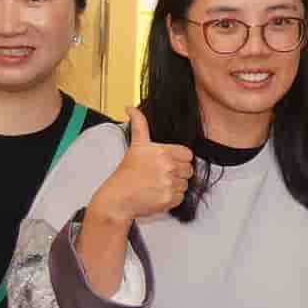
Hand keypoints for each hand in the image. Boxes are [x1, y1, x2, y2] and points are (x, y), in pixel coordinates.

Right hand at [86, 110, 196, 245]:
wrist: (118, 198)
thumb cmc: (126, 174)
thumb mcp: (135, 146)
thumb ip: (139, 125)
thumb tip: (131, 108)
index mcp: (162, 152)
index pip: (188, 154)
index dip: (180, 158)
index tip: (169, 162)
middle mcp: (168, 167)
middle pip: (189, 169)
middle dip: (178, 172)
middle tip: (162, 174)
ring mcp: (169, 183)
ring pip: (185, 183)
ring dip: (176, 184)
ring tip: (159, 184)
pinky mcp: (169, 199)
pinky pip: (181, 196)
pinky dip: (173, 197)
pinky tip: (159, 193)